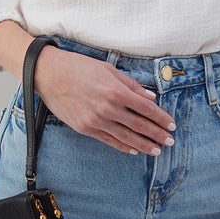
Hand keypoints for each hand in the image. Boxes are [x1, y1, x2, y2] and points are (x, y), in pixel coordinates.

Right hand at [33, 45, 176, 154]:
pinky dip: (123, 146)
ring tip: (156, 150)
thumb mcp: (108, 69)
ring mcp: (96, 121)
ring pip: (126, 137)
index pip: (146, 108)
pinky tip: (133, 150)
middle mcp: (108, 108)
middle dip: (157, 134)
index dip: (161, 118)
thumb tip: (150, 96)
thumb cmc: (78, 67)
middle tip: (170, 141)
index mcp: (116, 91)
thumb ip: (131, 85)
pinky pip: (109, 140)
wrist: (48, 74)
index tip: (171, 125)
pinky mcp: (85, 128)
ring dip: (143, 145)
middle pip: (139, 126)